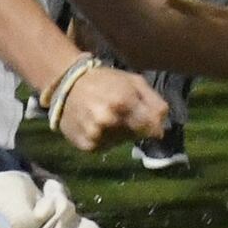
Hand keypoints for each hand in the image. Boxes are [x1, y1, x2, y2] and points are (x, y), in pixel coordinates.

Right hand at [51, 62, 169, 151]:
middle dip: (134, 127)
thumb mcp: (134, 81)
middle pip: (136, 135)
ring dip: (119, 133)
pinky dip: (104, 139)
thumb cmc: (105, 80)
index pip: (151, 128)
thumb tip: (161, 130)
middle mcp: (109, 120)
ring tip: (107, 118)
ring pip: (120, 142)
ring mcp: (95, 134)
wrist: (66, 84)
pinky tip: (96, 125)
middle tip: (121, 113)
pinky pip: (105, 147)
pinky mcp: (85, 145)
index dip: (152, 125)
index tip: (146, 121)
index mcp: (123, 101)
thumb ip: (154, 103)